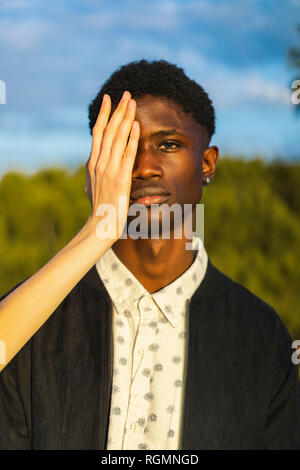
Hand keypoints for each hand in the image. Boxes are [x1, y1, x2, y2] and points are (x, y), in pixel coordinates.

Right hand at [84, 91, 139, 242]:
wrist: (101, 225)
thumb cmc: (100, 207)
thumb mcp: (93, 185)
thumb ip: (96, 171)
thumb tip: (94, 161)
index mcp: (93, 163)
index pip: (98, 132)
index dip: (104, 114)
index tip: (109, 99)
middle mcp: (99, 163)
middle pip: (108, 130)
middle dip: (117, 110)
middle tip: (125, 93)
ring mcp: (109, 170)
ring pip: (117, 138)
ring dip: (125, 118)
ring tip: (132, 102)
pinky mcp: (120, 178)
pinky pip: (127, 154)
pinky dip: (132, 138)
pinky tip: (136, 126)